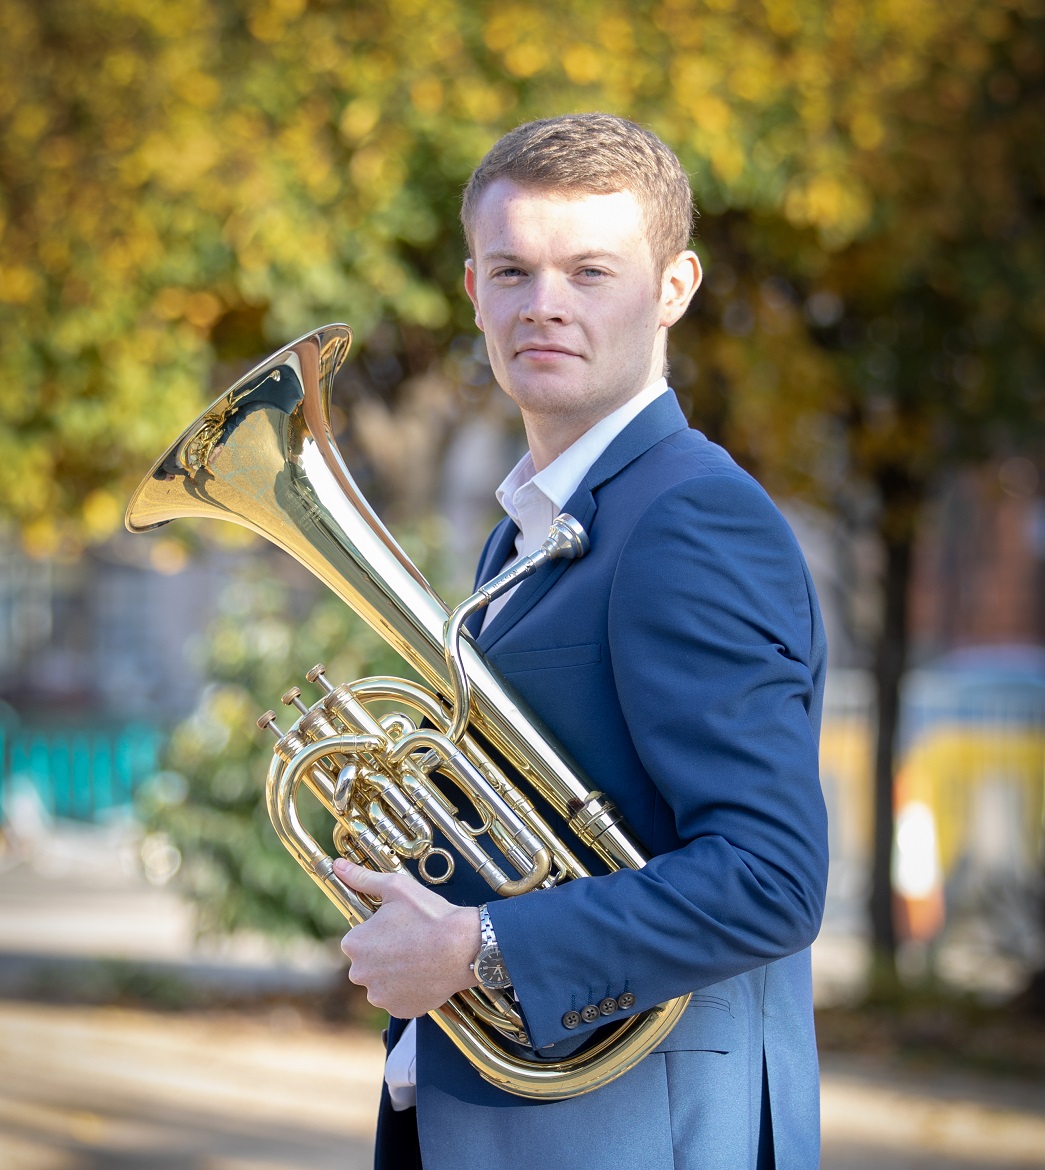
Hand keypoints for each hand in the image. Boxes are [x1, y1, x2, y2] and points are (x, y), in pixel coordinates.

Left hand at [333, 858, 480, 1017]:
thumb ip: (362, 878)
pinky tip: (424, 974)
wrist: (464, 947)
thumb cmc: (429, 915)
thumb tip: (338, 865)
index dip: (378, 931)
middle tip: (411, 941)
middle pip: (368, 962)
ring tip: (420, 958)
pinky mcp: (399, 1010)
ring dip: (394, 973)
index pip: (357, 938)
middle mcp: (360, 974)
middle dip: (383, 954)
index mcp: (354, 944)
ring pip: (382, 982)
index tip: (398, 925)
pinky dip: (408, 989)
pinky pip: (398, 998)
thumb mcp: (396, 888)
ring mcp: (379, 996)